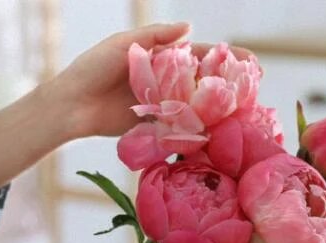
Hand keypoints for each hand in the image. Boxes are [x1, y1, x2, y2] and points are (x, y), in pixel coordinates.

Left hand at [47, 25, 258, 139]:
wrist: (70, 106)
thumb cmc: (92, 68)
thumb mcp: (123, 44)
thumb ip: (155, 36)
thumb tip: (190, 27)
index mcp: (160, 56)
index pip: (201, 55)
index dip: (226, 58)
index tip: (251, 63)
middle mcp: (164, 80)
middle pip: (203, 81)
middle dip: (230, 85)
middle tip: (255, 90)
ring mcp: (159, 103)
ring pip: (194, 105)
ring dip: (217, 109)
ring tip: (243, 113)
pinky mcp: (150, 126)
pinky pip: (176, 127)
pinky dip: (194, 129)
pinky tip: (215, 133)